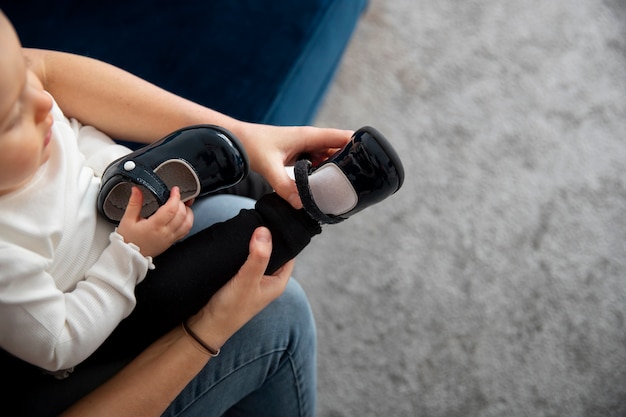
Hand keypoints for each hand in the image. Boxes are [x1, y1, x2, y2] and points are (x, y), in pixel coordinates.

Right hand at [116, 186, 193, 256]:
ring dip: (188, 212)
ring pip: (187, 224)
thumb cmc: (128, 240)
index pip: (171, 209)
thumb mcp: (128, 219)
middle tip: (176, 197)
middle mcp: (165, 232)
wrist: (129, 256)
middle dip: (181, 203)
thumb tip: (136, 190)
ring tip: (182, 206)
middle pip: (181, 215)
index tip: (175, 190)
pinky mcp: (171, 242)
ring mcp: (170, 238)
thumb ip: (134, 203)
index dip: (175, 197)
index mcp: (154, 226)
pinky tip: (184, 217)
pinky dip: (188, 222)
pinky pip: (185, 231)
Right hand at [187, 227, 293, 348]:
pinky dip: (241, 250)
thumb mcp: (247, 281)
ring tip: (245, 224)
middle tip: (257, 217)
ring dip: (252, 243)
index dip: (283, 236)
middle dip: (266, 237)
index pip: (288, 252)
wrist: (204, 326)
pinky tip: (234, 239)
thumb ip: (258, 257)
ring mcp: (253, 279)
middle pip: (272, 251)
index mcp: (278, 282)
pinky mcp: (238, 279)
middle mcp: (268, 280)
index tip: (274, 218)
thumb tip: (264, 231)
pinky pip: (244, 259)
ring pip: (257, 254)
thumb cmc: (229, 309)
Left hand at [235, 124, 352, 208]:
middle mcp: (311, 140)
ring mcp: (306, 148)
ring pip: (329, 159)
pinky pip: (318, 165)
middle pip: (340, 150)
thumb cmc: (252, 145)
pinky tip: (325, 189)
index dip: (359, 146)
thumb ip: (284, 185)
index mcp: (309, 136)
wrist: (235, 141)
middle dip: (350, 163)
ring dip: (337, 171)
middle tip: (361, 183)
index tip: (371, 162)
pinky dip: (323, 175)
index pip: (343, 137)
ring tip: (346, 189)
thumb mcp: (269, 166)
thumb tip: (301, 204)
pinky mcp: (299, 156)